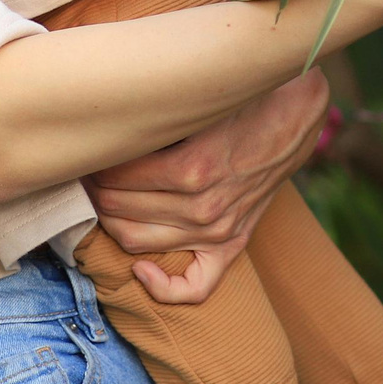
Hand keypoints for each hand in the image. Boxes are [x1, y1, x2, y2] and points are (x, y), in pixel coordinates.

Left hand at [83, 70, 329, 305]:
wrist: (297, 111)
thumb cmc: (243, 94)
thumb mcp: (199, 97)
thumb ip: (157, 110)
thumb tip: (110, 109)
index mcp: (192, 168)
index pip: (117, 177)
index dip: (94, 162)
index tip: (87, 148)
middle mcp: (203, 206)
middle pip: (120, 210)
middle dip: (93, 190)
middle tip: (85, 169)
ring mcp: (218, 229)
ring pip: (139, 243)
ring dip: (109, 223)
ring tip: (100, 198)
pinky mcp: (232, 242)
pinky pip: (195, 287)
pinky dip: (162, 289)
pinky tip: (140, 270)